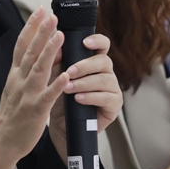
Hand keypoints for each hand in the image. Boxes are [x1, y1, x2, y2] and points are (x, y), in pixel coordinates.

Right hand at [0, 7, 67, 168]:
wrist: (2, 142)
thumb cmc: (12, 114)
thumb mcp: (17, 87)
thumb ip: (30, 69)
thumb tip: (46, 50)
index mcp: (15, 74)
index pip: (22, 45)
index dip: (30, 27)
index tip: (39, 10)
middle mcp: (20, 81)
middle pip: (30, 52)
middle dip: (41, 32)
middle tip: (51, 14)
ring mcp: (27, 95)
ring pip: (39, 69)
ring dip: (49, 51)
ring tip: (60, 35)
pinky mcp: (36, 110)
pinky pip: (48, 96)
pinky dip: (57, 85)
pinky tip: (66, 75)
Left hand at [48, 33, 122, 158]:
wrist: (61, 127)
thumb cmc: (60, 100)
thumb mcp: (56, 79)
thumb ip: (57, 62)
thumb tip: (55, 47)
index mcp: (94, 62)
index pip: (102, 45)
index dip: (97, 41)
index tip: (85, 42)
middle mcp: (106, 73)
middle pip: (104, 61)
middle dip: (85, 66)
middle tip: (69, 72)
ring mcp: (113, 88)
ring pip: (105, 79)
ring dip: (85, 83)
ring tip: (69, 88)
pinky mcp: (114, 105)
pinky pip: (107, 97)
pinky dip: (91, 97)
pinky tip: (79, 99)